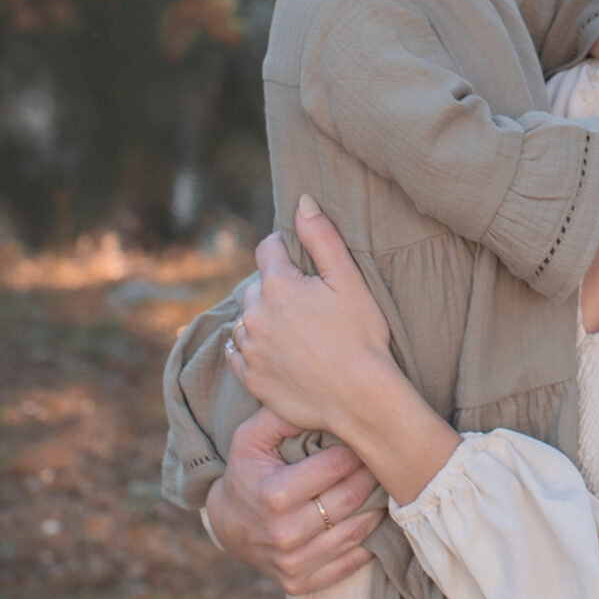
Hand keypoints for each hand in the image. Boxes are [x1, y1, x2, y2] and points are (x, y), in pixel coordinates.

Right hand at [200, 404, 382, 596]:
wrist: (227, 527)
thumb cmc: (245, 474)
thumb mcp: (250, 438)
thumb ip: (281, 415)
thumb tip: (318, 398)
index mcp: (273, 494)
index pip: (336, 467)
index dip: (356, 450)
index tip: (366, 439)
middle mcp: (284, 533)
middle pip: (351, 499)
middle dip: (372, 475)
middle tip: (384, 461)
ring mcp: (293, 563)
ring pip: (357, 531)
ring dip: (377, 507)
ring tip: (384, 487)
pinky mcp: (300, 583)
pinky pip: (350, 563)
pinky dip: (368, 541)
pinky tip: (372, 518)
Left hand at [229, 196, 400, 439]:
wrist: (360, 398)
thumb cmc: (361, 336)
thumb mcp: (349, 280)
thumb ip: (322, 237)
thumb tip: (302, 200)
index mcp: (278, 286)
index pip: (267, 250)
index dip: (286, 251)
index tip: (303, 264)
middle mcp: (255, 315)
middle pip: (256, 287)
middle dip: (275, 289)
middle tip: (307, 305)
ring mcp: (250, 349)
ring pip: (246, 320)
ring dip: (262, 319)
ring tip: (294, 332)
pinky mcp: (250, 378)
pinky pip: (237, 354)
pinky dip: (250, 349)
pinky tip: (274, 352)